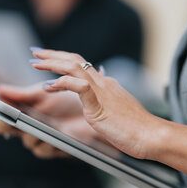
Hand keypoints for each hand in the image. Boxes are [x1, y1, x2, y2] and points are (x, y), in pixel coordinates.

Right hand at [0, 83, 99, 158]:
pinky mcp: (50, 148)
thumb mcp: (44, 93)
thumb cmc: (66, 100)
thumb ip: (21, 94)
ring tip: (39, 123)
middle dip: (3, 121)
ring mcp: (35, 136)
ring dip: (30, 132)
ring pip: (23, 139)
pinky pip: (40, 150)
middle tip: (7, 117)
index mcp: (19, 106)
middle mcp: (23, 123)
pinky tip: (52, 137)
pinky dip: (46, 143)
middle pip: (2, 126)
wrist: (91, 110)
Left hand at [31, 49, 163, 158]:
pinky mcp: (99, 106)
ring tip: (35, 62)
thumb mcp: (120, 108)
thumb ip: (109, 97)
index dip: (63, 59)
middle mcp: (103, 84)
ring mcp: (101, 93)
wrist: (151, 135)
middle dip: (53, 55)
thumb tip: (104, 81)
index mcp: (107, 85)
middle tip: (35, 52)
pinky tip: (49, 86)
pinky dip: (62, 83)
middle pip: (75, 60)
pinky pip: (79, 87)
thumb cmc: (138, 127)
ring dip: (52, 63)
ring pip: (74, 67)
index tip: (48, 58)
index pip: (82, 66)